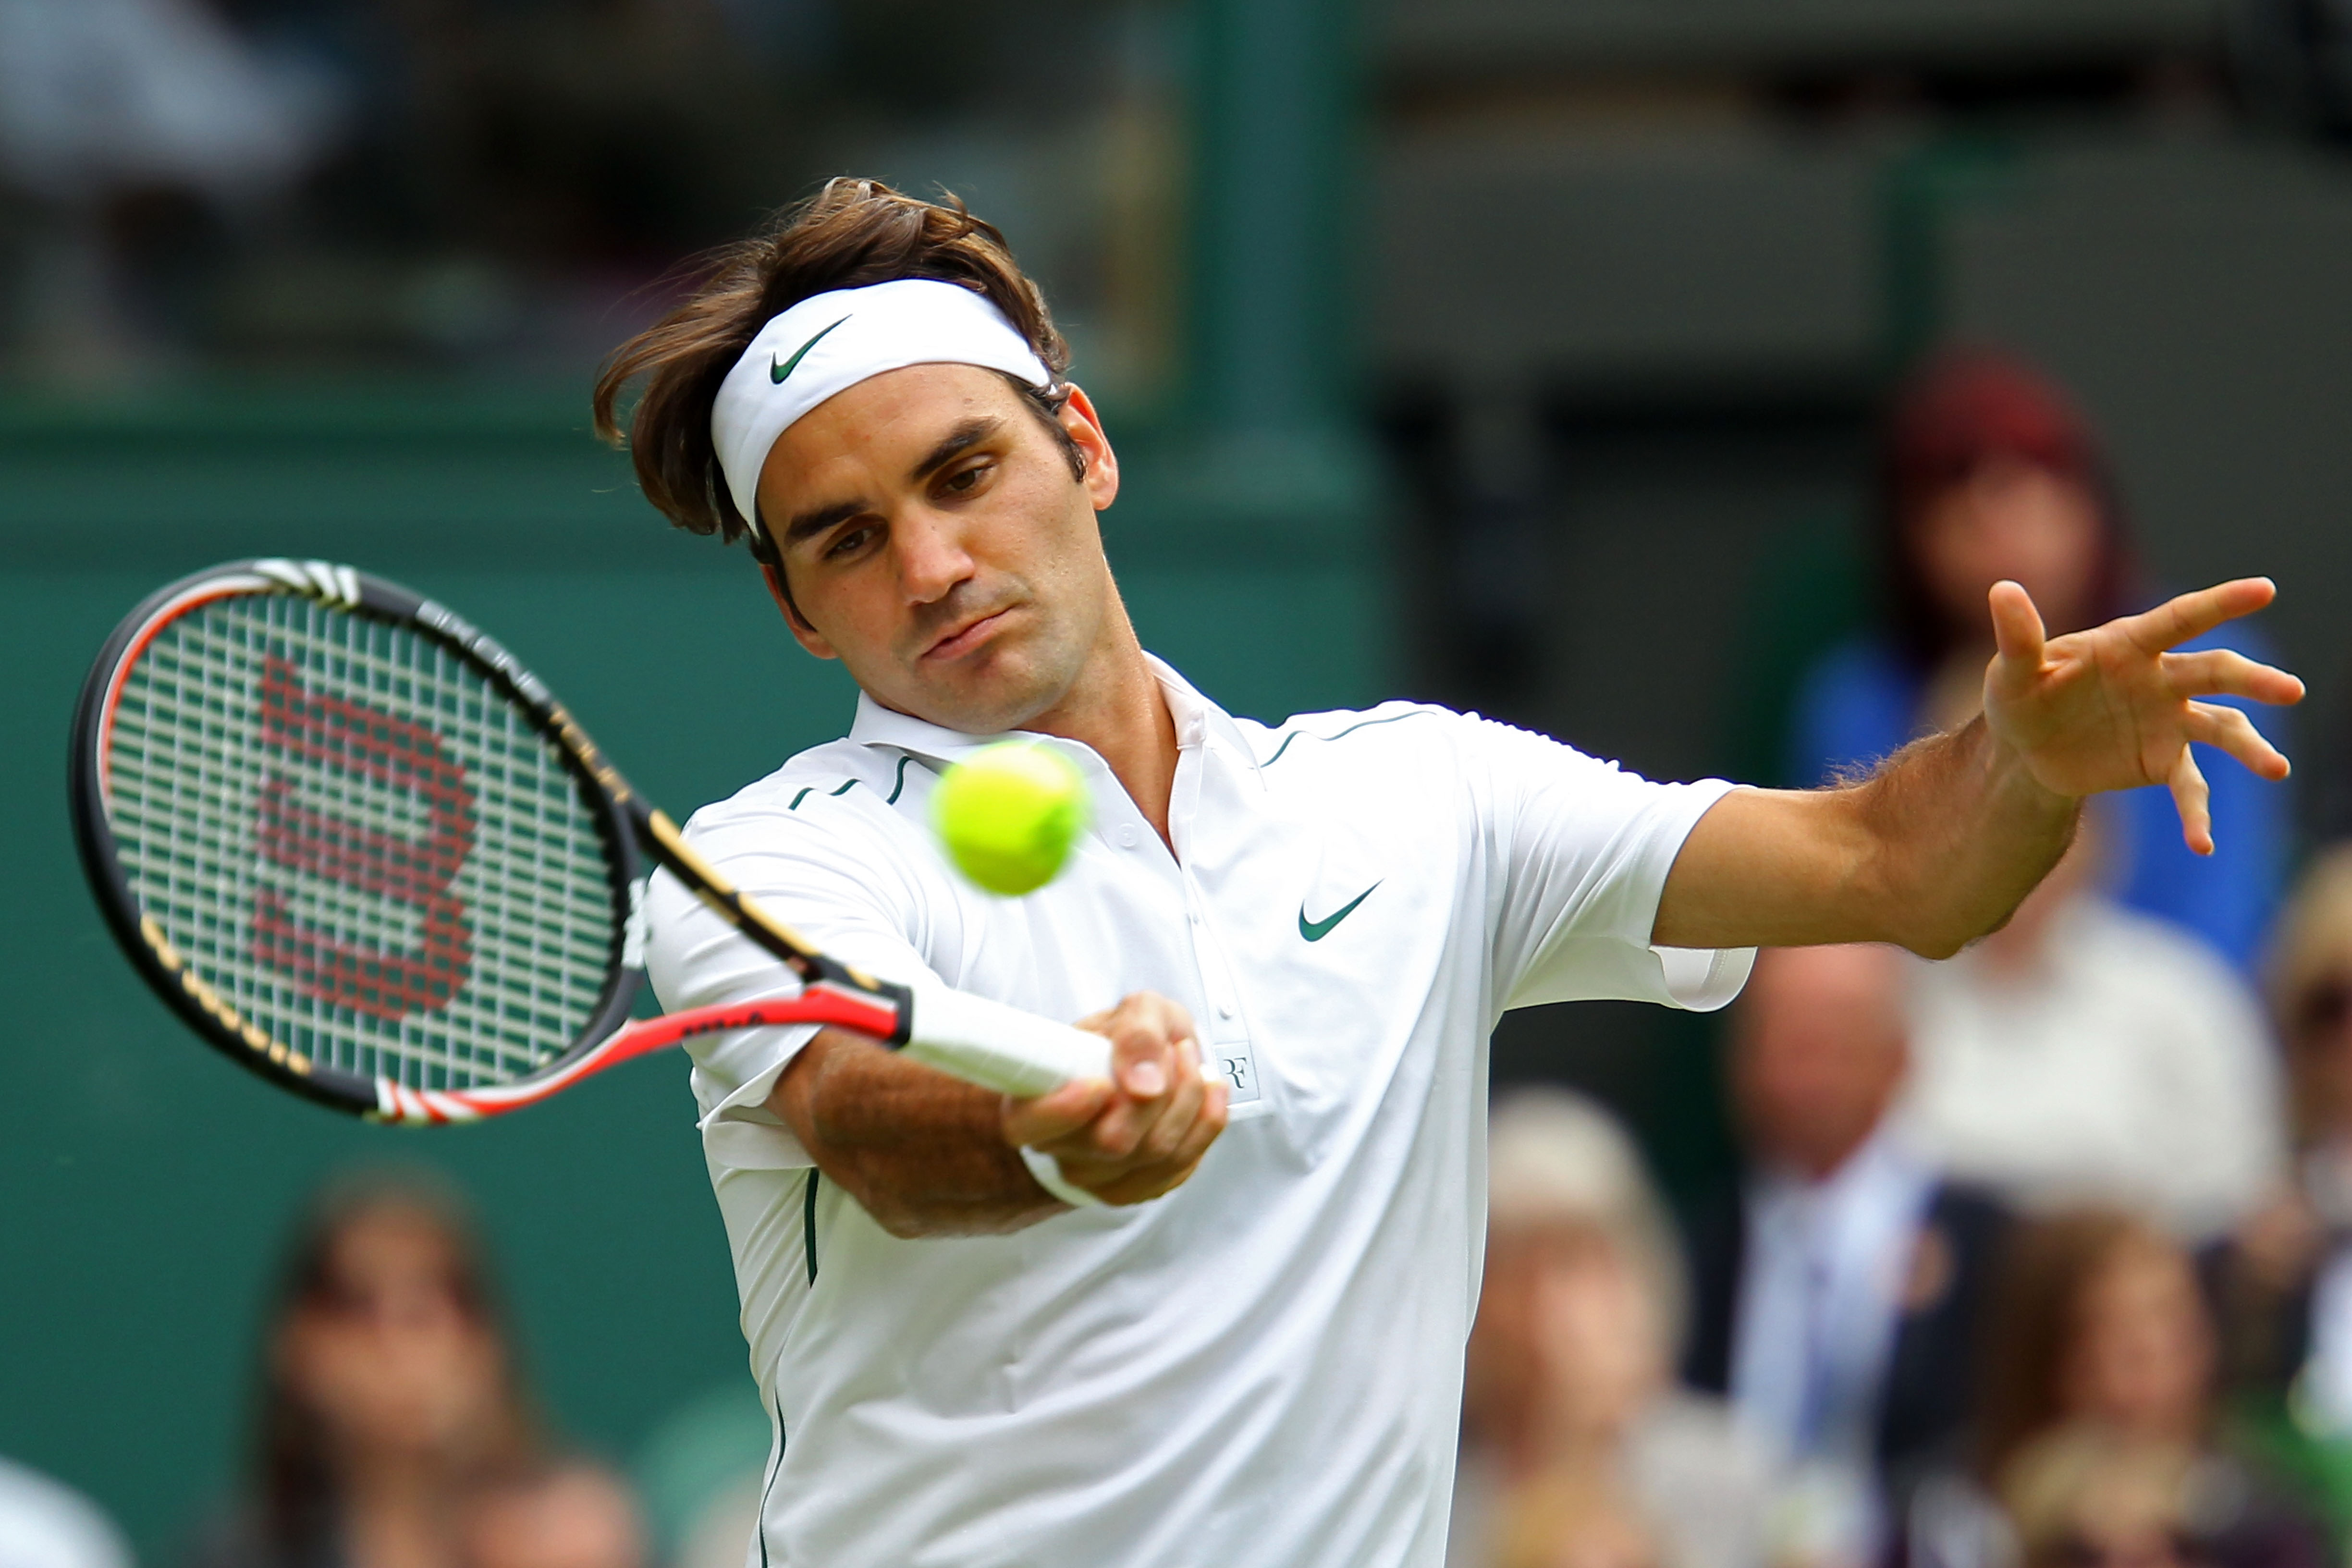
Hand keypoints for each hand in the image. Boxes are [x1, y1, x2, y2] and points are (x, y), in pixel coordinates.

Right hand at [1001, 992, 1227, 1205]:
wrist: (1149, 1068)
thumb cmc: (1128, 1041)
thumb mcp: (1136, 1010)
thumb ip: (1137, 1031)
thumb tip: (1145, 1083)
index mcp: (1032, 1102)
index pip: (1029, 1124)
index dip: (1063, 1110)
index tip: (1101, 1084)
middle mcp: (1059, 1149)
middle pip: (1113, 1140)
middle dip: (1161, 1086)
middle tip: (1173, 1049)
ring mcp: (1098, 1177)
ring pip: (1155, 1151)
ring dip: (1188, 1097)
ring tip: (1188, 1060)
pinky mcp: (1138, 1189)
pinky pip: (1183, 1163)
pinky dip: (1206, 1120)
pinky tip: (1207, 1090)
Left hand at [1981, 577, 2303, 853]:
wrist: (2024, 750)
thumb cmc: (2021, 696)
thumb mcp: (2012, 671)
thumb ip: (2018, 637)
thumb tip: (2002, 589)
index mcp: (2130, 645)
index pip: (2180, 619)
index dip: (2220, 602)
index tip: (2264, 588)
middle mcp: (2162, 679)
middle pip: (2216, 673)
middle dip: (2253, 681)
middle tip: (2290, 692)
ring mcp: (2169, 720)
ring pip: (2222, 728)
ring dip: (2251, 748)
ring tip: (2277, 767)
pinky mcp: (2163, 761)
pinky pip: (2190, 787)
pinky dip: (2197, 814)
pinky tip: (2202, 845)